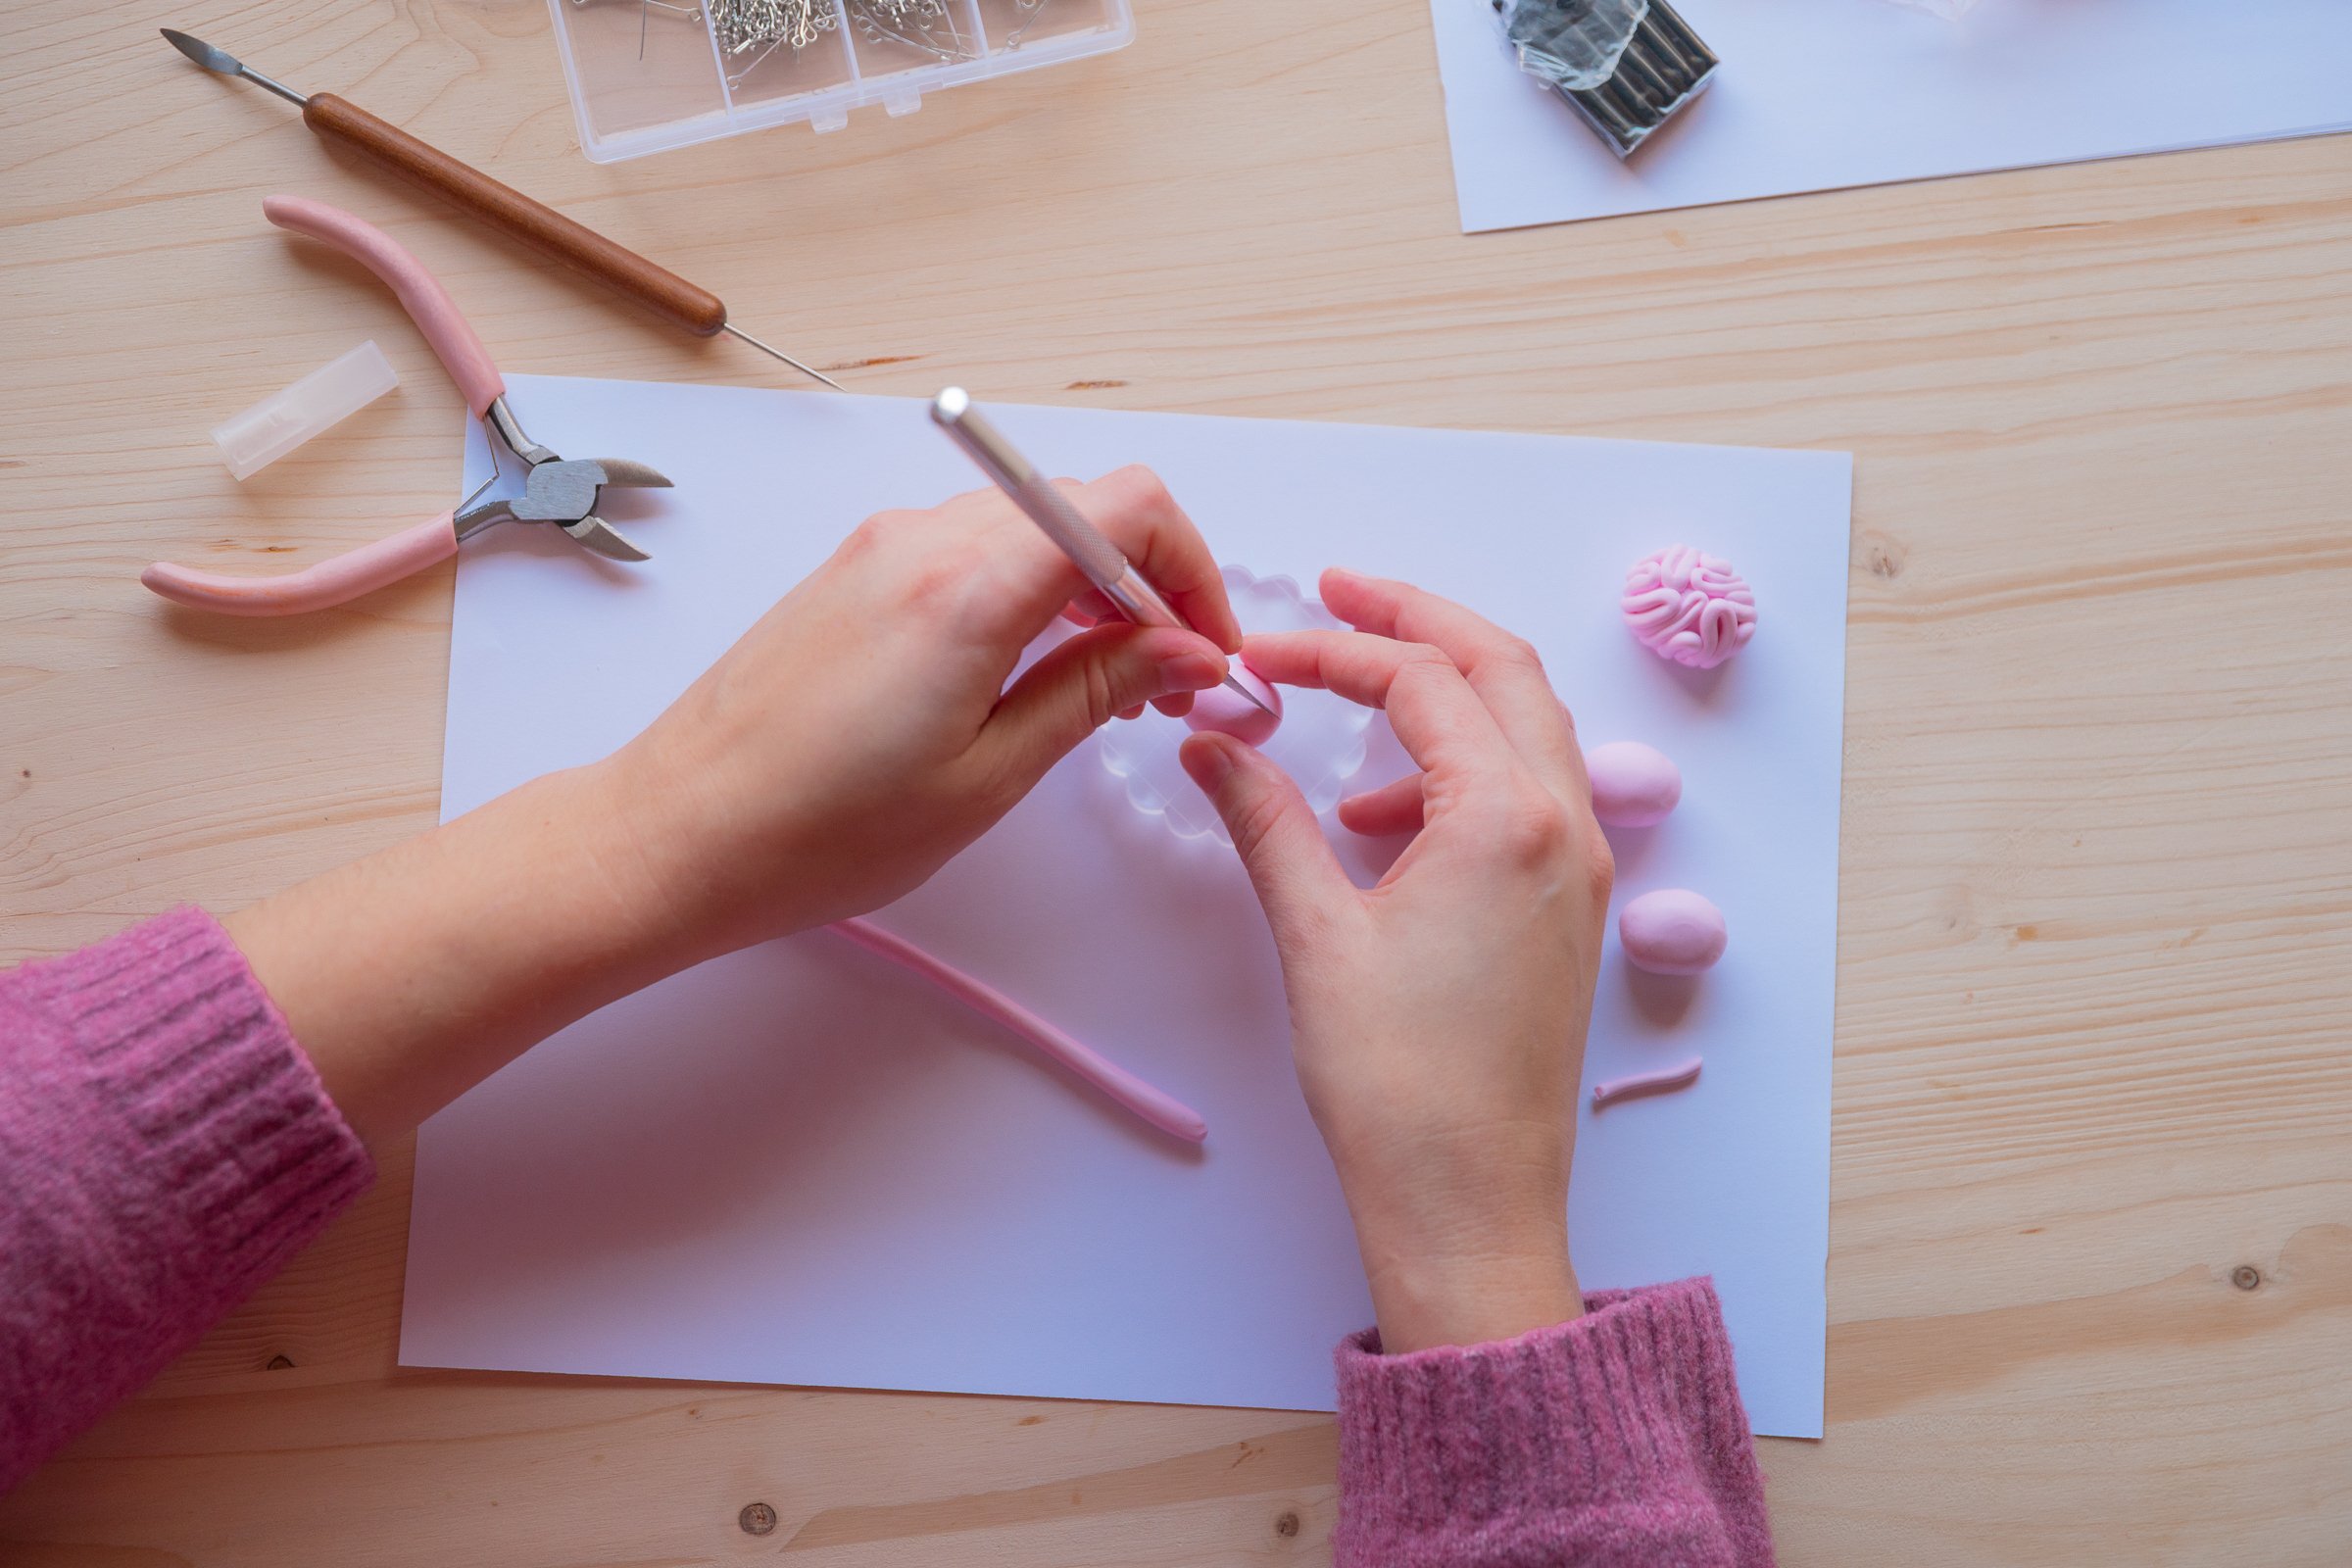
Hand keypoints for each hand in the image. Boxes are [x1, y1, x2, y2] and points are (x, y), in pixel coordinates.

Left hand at [229, 468, 1236, 1147]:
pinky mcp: (854, 571)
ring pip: (1031, 525)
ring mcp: (881, 547)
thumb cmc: (815, 830)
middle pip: (1085, 506)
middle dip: (1151, 582)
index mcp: (969, 584)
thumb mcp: (989, 776)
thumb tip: (1179, 650)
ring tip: (1109, 687)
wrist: (676, 837)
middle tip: (1173, 680)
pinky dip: (1029, 591)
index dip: (1191, 571)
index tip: (1206, 649)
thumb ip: (1096, 690)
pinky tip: (1032, 671)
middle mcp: (924, 538)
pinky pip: (973, 548)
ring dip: (1091, 587)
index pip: (1128, 506)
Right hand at [1179, 569, 1611, 1352]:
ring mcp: (1580, 869)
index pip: (1421, 682)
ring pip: (1526, 725)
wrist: (1470, 1207)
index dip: (1333, 650)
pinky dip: (1461, 767)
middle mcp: (1567, 828)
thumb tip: (1214, 744)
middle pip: (1501, 669)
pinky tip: (1379, 820)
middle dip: (1416, 623)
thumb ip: (1265, 822)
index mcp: (1509, 819)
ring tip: (1349, 704)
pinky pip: (1529, 792)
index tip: (1260, 656)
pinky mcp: (1570, 910)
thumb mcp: (1316, 936)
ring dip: (1444, 692)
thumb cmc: (1399, 1087)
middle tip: (1338, 594)